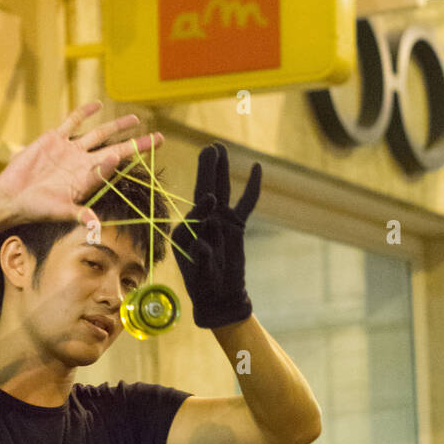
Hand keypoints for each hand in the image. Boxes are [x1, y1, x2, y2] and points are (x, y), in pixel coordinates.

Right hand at [0, 100, 161, 233]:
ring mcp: (70, 150)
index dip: (134, 155)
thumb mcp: (59, 211)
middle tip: (158, 138)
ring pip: (99, 133)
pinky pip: (73, 121)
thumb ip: (80, 214)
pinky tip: (98, 105)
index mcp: (87, 179)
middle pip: (116, 148)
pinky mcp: (54, 139)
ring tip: (135, 119)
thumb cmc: (36, 208)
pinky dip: (85, 113)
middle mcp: (83, 163)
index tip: (150, 146)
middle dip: (137, 143)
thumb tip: (96, 225)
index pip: (116, 164)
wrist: (12, 197)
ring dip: (117, 126)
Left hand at [172, 144, 261, 328]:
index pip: (195, 213)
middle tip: (210, 147)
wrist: (219, 296)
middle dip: (207, 169)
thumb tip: (202, 245)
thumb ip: (200, 259)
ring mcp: (220, 220)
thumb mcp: (200, 274)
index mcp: (186, 231)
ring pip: (222, 190)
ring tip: (219, 147)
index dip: (203, 205)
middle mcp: (202, 221)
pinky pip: (246, 203)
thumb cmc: (204, 286)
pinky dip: (252, 188)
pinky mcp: (236, 225)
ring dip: (220, 170)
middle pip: (205, 190)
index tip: (212, 198)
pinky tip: (257, 168)